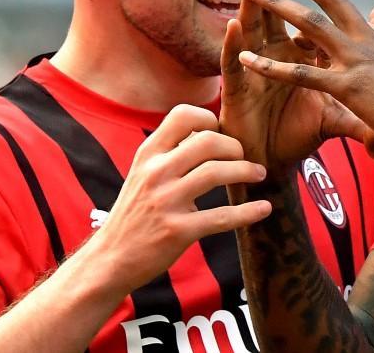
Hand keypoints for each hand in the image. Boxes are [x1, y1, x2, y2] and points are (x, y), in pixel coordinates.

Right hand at [85, 105, 270, 295]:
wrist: (110, 258)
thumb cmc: (135, 213)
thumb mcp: (142, 173)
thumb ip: (169, 153)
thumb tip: (209, 132)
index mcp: (148, 154)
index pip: (183, 115)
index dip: (210, 119)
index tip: (222, 133)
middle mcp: (155, 173)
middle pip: (208, 141)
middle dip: (235, 147)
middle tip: (245, 157)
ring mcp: (166, 201)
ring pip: (216, 172)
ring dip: (246, 171)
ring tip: (258, 174)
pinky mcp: (178, 231)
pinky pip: (221, 216)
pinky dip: (248, 212)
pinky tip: (264, 209)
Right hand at [221, 0, 373, 174]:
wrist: (267, 164)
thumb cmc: (297, 137)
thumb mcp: (337, 120)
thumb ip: (363, 112)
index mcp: (301, 58)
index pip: (309, 20)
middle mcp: (274, 57)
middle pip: (279, 13)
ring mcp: (253, 72)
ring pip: (252, 29)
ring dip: (253, 3)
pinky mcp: (236, 92)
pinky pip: (233, 65)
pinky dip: (234, 45)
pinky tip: (234, 25)